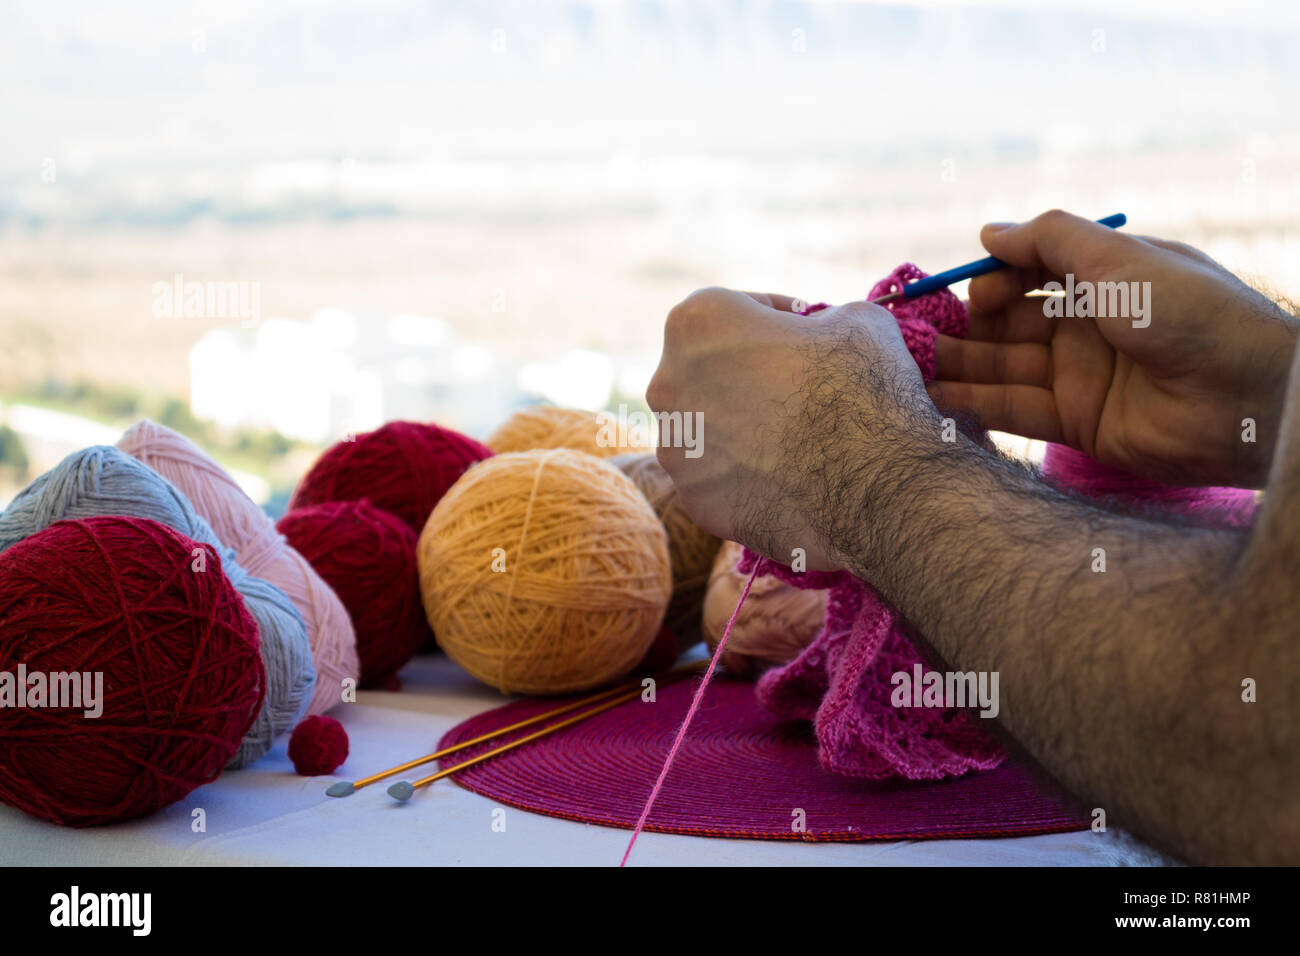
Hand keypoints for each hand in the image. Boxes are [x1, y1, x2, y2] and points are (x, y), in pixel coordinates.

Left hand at [647, 287, 929, 570]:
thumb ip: (820, 317)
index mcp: (696, 323)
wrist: (874, 488)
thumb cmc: (862, 388)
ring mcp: (676, 449)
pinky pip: (722, 477)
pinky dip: (750, 475)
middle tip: (806, 387)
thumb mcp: (856, 319)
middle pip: (715, 370)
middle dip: (755, 374)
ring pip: (713, 427)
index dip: (779, 319)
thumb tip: (817, 334)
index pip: (736, 309)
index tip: (808, 335)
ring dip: (748, 426)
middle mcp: (667, 383)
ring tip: (802, 438)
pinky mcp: (695, 500)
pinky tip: (792, 476)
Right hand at [928, 209, 1297, 486]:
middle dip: (963, 327)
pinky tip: (937, 399)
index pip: (1030, 275)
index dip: (990, 281)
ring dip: (959, 366)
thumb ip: (1048, 241)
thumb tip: (986, 233)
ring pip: (1005, 368)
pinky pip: (1016, 411)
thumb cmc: (1189, 314)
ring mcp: (1081, 377)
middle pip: (1009, 324)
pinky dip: (977, 404)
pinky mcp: (1077, 425)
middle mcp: (1088, 327)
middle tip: (912, 334)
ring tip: (908, 368)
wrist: (1245, 398)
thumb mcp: (1118, 259)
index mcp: (1104, 280)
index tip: (960, 292)